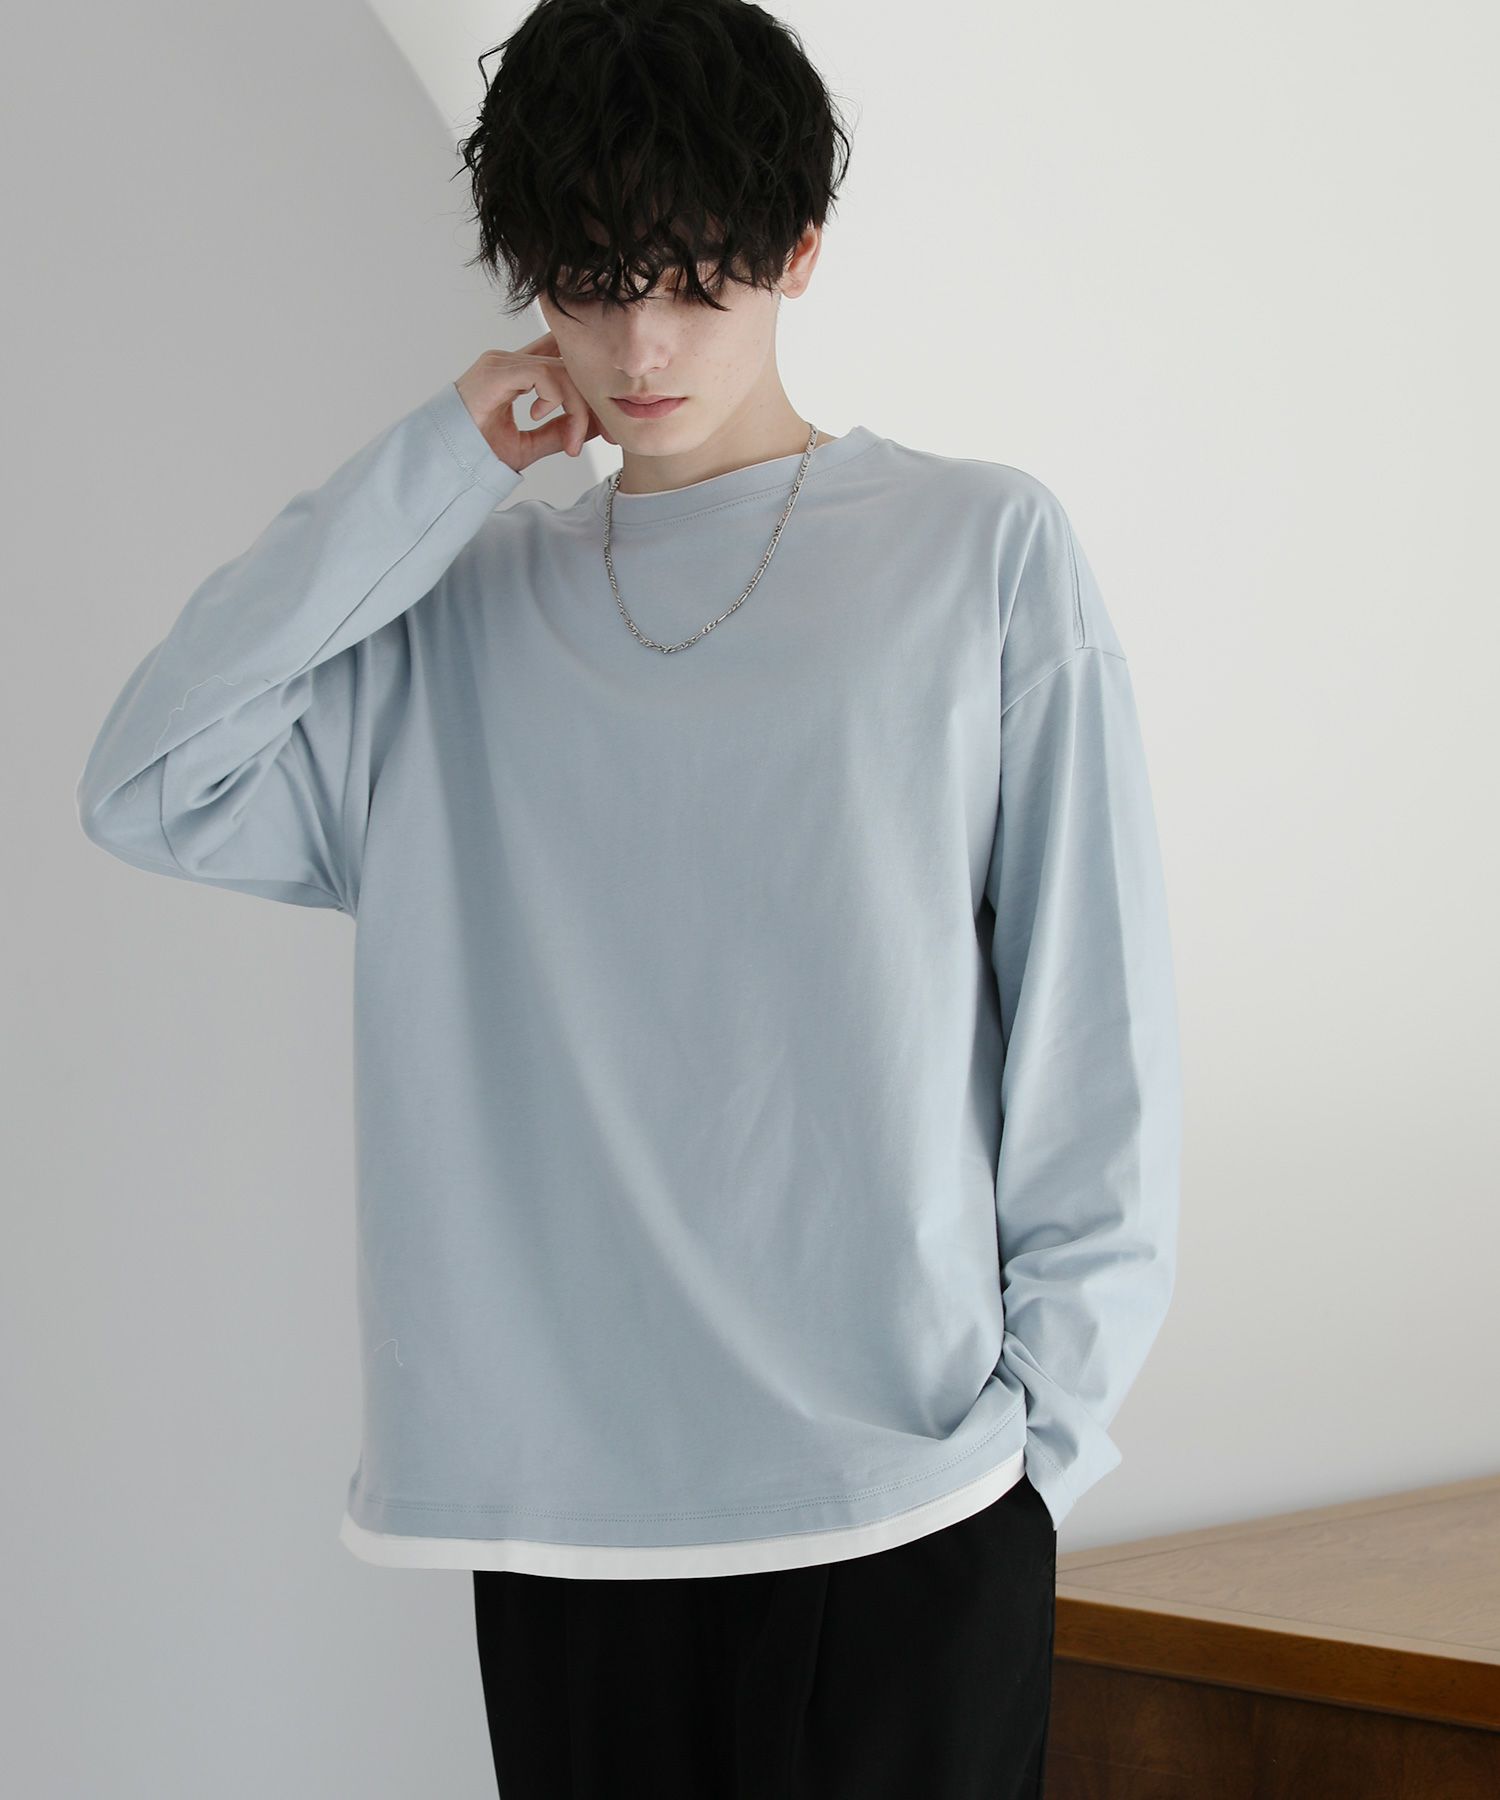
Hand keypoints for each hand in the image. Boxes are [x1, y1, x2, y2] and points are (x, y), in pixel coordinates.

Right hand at [453, 335, 615, 473]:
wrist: (444, 463)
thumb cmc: (475, 454)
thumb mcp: (528, 445)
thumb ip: (557, 432)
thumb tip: (591, 426)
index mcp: (515, 374)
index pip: (561, 360)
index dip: (589, 386)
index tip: (607, 425)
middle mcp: (509, 362)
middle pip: (568, 363)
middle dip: (594, 400)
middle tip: (610, 435)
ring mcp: (502, 363)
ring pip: (561, 370)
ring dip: (578, 409)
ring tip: (573, 446)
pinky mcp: (497, 371)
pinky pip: (545, 375)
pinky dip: (560, 402)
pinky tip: (553, 428)